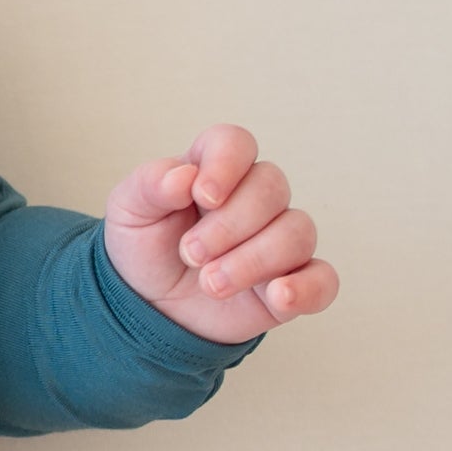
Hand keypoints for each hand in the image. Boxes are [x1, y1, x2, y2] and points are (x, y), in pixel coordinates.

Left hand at [100, 125, 338, 343]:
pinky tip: (278, 296)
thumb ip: (150, 185)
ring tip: (210, 284)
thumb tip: (182, 177)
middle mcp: (256, 198)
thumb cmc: (145, 248)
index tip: (201, 196)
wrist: (147, 306)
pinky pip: (322, 280)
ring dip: (252, 261)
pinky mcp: (291, 282)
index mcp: (216, 170)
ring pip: (297, 232)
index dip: (225, 165)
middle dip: (228, 225)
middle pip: (272, 187)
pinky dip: (306, 288)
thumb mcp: (129, 211)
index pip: (237, 144)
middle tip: (191, 254)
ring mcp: (278, 240)